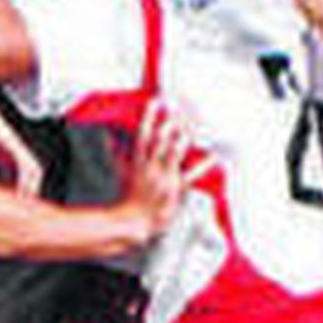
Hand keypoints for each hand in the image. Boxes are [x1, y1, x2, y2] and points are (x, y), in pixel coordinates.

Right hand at [122, 98, 193, 238]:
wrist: (133, 221)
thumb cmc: (129, 197)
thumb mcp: (121, 171)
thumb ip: (116, 151)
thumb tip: (108, 137)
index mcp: (138, 161)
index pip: (142, 133)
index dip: (149, 116)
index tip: (156, 102)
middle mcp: (151, 167)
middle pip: (160, 139)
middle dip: (170, 122)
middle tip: (180, 108)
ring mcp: (164, 177)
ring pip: (174, 152)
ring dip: (183, 137)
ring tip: (192, 124)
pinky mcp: (176, 189)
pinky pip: (191, 175)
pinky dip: (203, 166)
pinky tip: (213, 157)